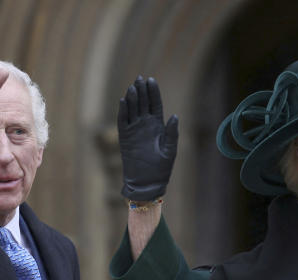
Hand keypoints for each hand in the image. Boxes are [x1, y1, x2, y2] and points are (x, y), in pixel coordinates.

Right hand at [117, 76, 178, 200]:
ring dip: (132, 98)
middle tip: (140, 78)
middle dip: (142, 91)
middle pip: (143, 103)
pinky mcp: (124, 138)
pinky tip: (124, 100)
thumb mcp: (170, 150)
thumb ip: (172, 133)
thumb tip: (174, 116)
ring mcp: (134, 131)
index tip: (151, 80)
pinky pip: (122, 122)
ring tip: (133, 87)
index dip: (153, 92)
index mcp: (157, 126)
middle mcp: (145, 126)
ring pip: (132, 110)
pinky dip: (123, 111)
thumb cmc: (162, 169)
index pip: (155, 104)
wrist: (148, 184)